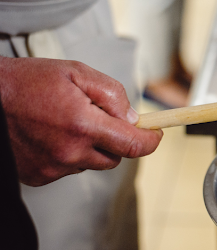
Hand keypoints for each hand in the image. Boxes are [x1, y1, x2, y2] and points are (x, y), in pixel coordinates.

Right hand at [0, 57, 162, 186]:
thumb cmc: (27, 82)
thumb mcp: (77, 72)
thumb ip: (112, 94)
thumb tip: (132, 118)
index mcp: (83, 125)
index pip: (133, 146)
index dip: (150, 141)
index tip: (156, 134)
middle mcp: (70, 152)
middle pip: (115, 157)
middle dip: (116, 140)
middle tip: (101, 118)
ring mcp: (53, 168)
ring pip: (91, 163)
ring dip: (91, 147)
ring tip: (68, 122)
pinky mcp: (39, 176)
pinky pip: (68, 168)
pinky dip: (68, 154)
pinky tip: (51, 134)